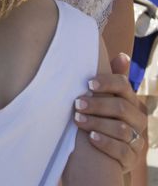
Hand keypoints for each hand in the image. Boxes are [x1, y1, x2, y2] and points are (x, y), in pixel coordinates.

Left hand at [73, 53, 146, 171]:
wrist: (99, 153)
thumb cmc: (99, 117)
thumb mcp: (102, 98)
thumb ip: (109, 80)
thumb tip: (123, 56)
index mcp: (130, 100)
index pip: (124, 86)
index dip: (107, 83)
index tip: (88, 83)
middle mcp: (137, 119)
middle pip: (121, 108)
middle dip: (97, 105)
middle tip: (77, 104)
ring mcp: (136, 140)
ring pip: (121, 130)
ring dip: (97, 123)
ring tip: (78, 119)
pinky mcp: (130, 158)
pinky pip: (122, 151)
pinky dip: (106, 143)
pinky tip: (91, 137)